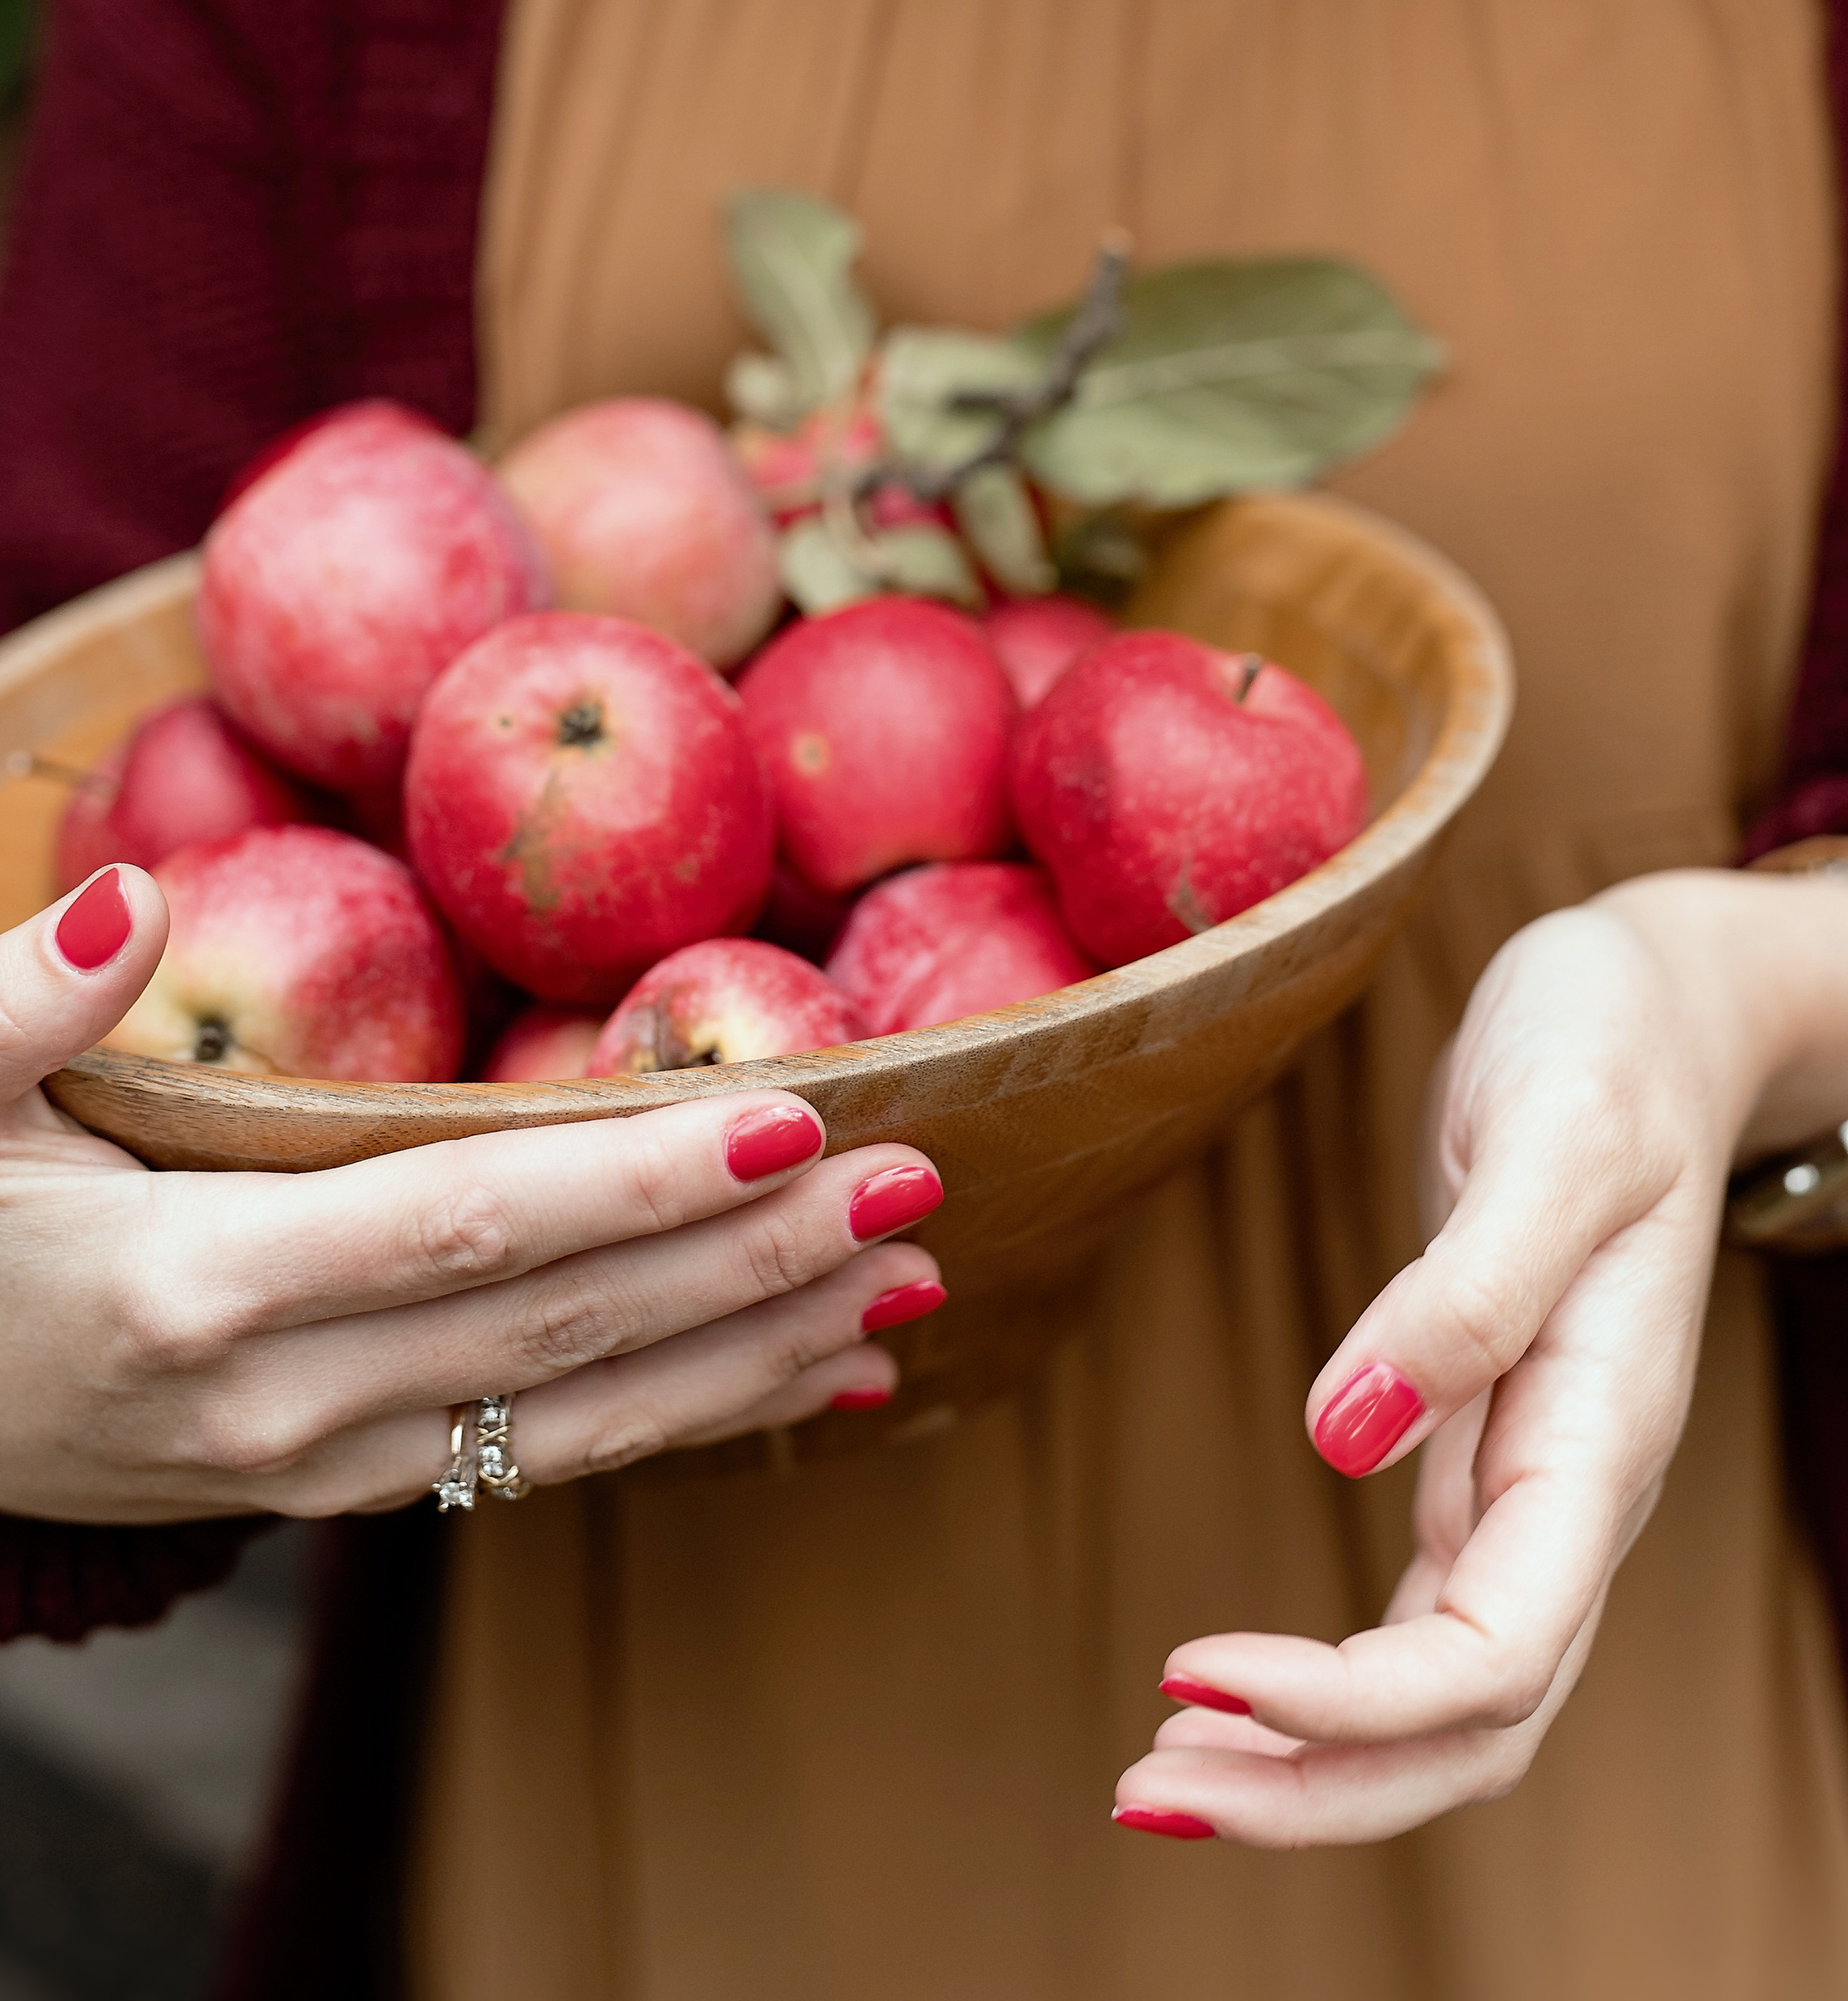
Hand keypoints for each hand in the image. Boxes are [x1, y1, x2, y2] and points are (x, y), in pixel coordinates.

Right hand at [0, 867, 942, 1520]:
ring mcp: (346, 1460)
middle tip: (916, 1174)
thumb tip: (125, 897)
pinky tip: (826, 1365)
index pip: (461, 1221)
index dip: (630, 1180)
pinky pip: (566, 1446)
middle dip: (752, 1251)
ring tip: (913, 1270)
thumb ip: (5, 1002)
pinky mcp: (379, 1481)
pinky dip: (705, 1408)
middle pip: (565, 1320)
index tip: (783, 1115)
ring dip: (764, 1339)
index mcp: (198, 1285)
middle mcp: (295, 1397)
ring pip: (592, 1402)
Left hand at [1112, 877, 1833, 1846]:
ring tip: (1157, 1767)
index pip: (1492, 1652)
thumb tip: (1341, 1434)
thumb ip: (1465, 1288)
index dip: (1350, 1702)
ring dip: (1309, 1759)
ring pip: (1442, 1699)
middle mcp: (1574, 1491)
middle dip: (1316, 1789)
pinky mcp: (1479, 1447)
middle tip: (1139, 1789)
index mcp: (1605, 1437)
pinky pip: (1414, 1623)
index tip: (1190, 1672)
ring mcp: (1531, 1481)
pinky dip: (1323, 1680)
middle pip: (1471, 1726)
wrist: (1654, 1004)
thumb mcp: (1553, 1135)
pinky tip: (1227, 1686)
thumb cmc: (1610, 1048)